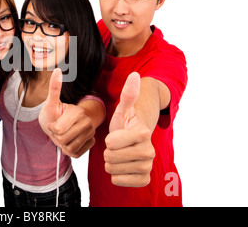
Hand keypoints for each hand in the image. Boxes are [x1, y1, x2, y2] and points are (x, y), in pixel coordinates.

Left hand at [39, 68, 95, 157]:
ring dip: (62, 144)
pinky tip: (69, 141)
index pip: (58, 130)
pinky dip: (68, 150)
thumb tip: (57, 70)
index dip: (51, 128)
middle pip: (63, 140)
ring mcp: (90, 134)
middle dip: (56, 136)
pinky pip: (75, 154)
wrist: (60, 124)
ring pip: (69, 148)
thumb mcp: (50, 102)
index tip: (53, 122)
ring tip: (62, 135)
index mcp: (78, 112)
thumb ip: (54, 87)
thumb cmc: (52, 113)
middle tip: (57, 129)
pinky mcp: (90, 144)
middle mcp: (87, 122)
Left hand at [104, 72, 155, 186]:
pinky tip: (123, 166)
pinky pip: (118, 181)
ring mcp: (148, 166)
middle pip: (110, 157)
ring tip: (119, 154)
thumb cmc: (125, 124)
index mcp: (142, 133)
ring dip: (111, 163)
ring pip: (112, 169)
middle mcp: (148, 151)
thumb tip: (135, 75)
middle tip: (117, 146)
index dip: (108, 139)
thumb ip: (128, 94)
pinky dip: (116, 175)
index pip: (110, 143)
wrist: (134, 142)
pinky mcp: (144, 179)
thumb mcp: (123, 110)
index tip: (117, 135)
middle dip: (108, 151)